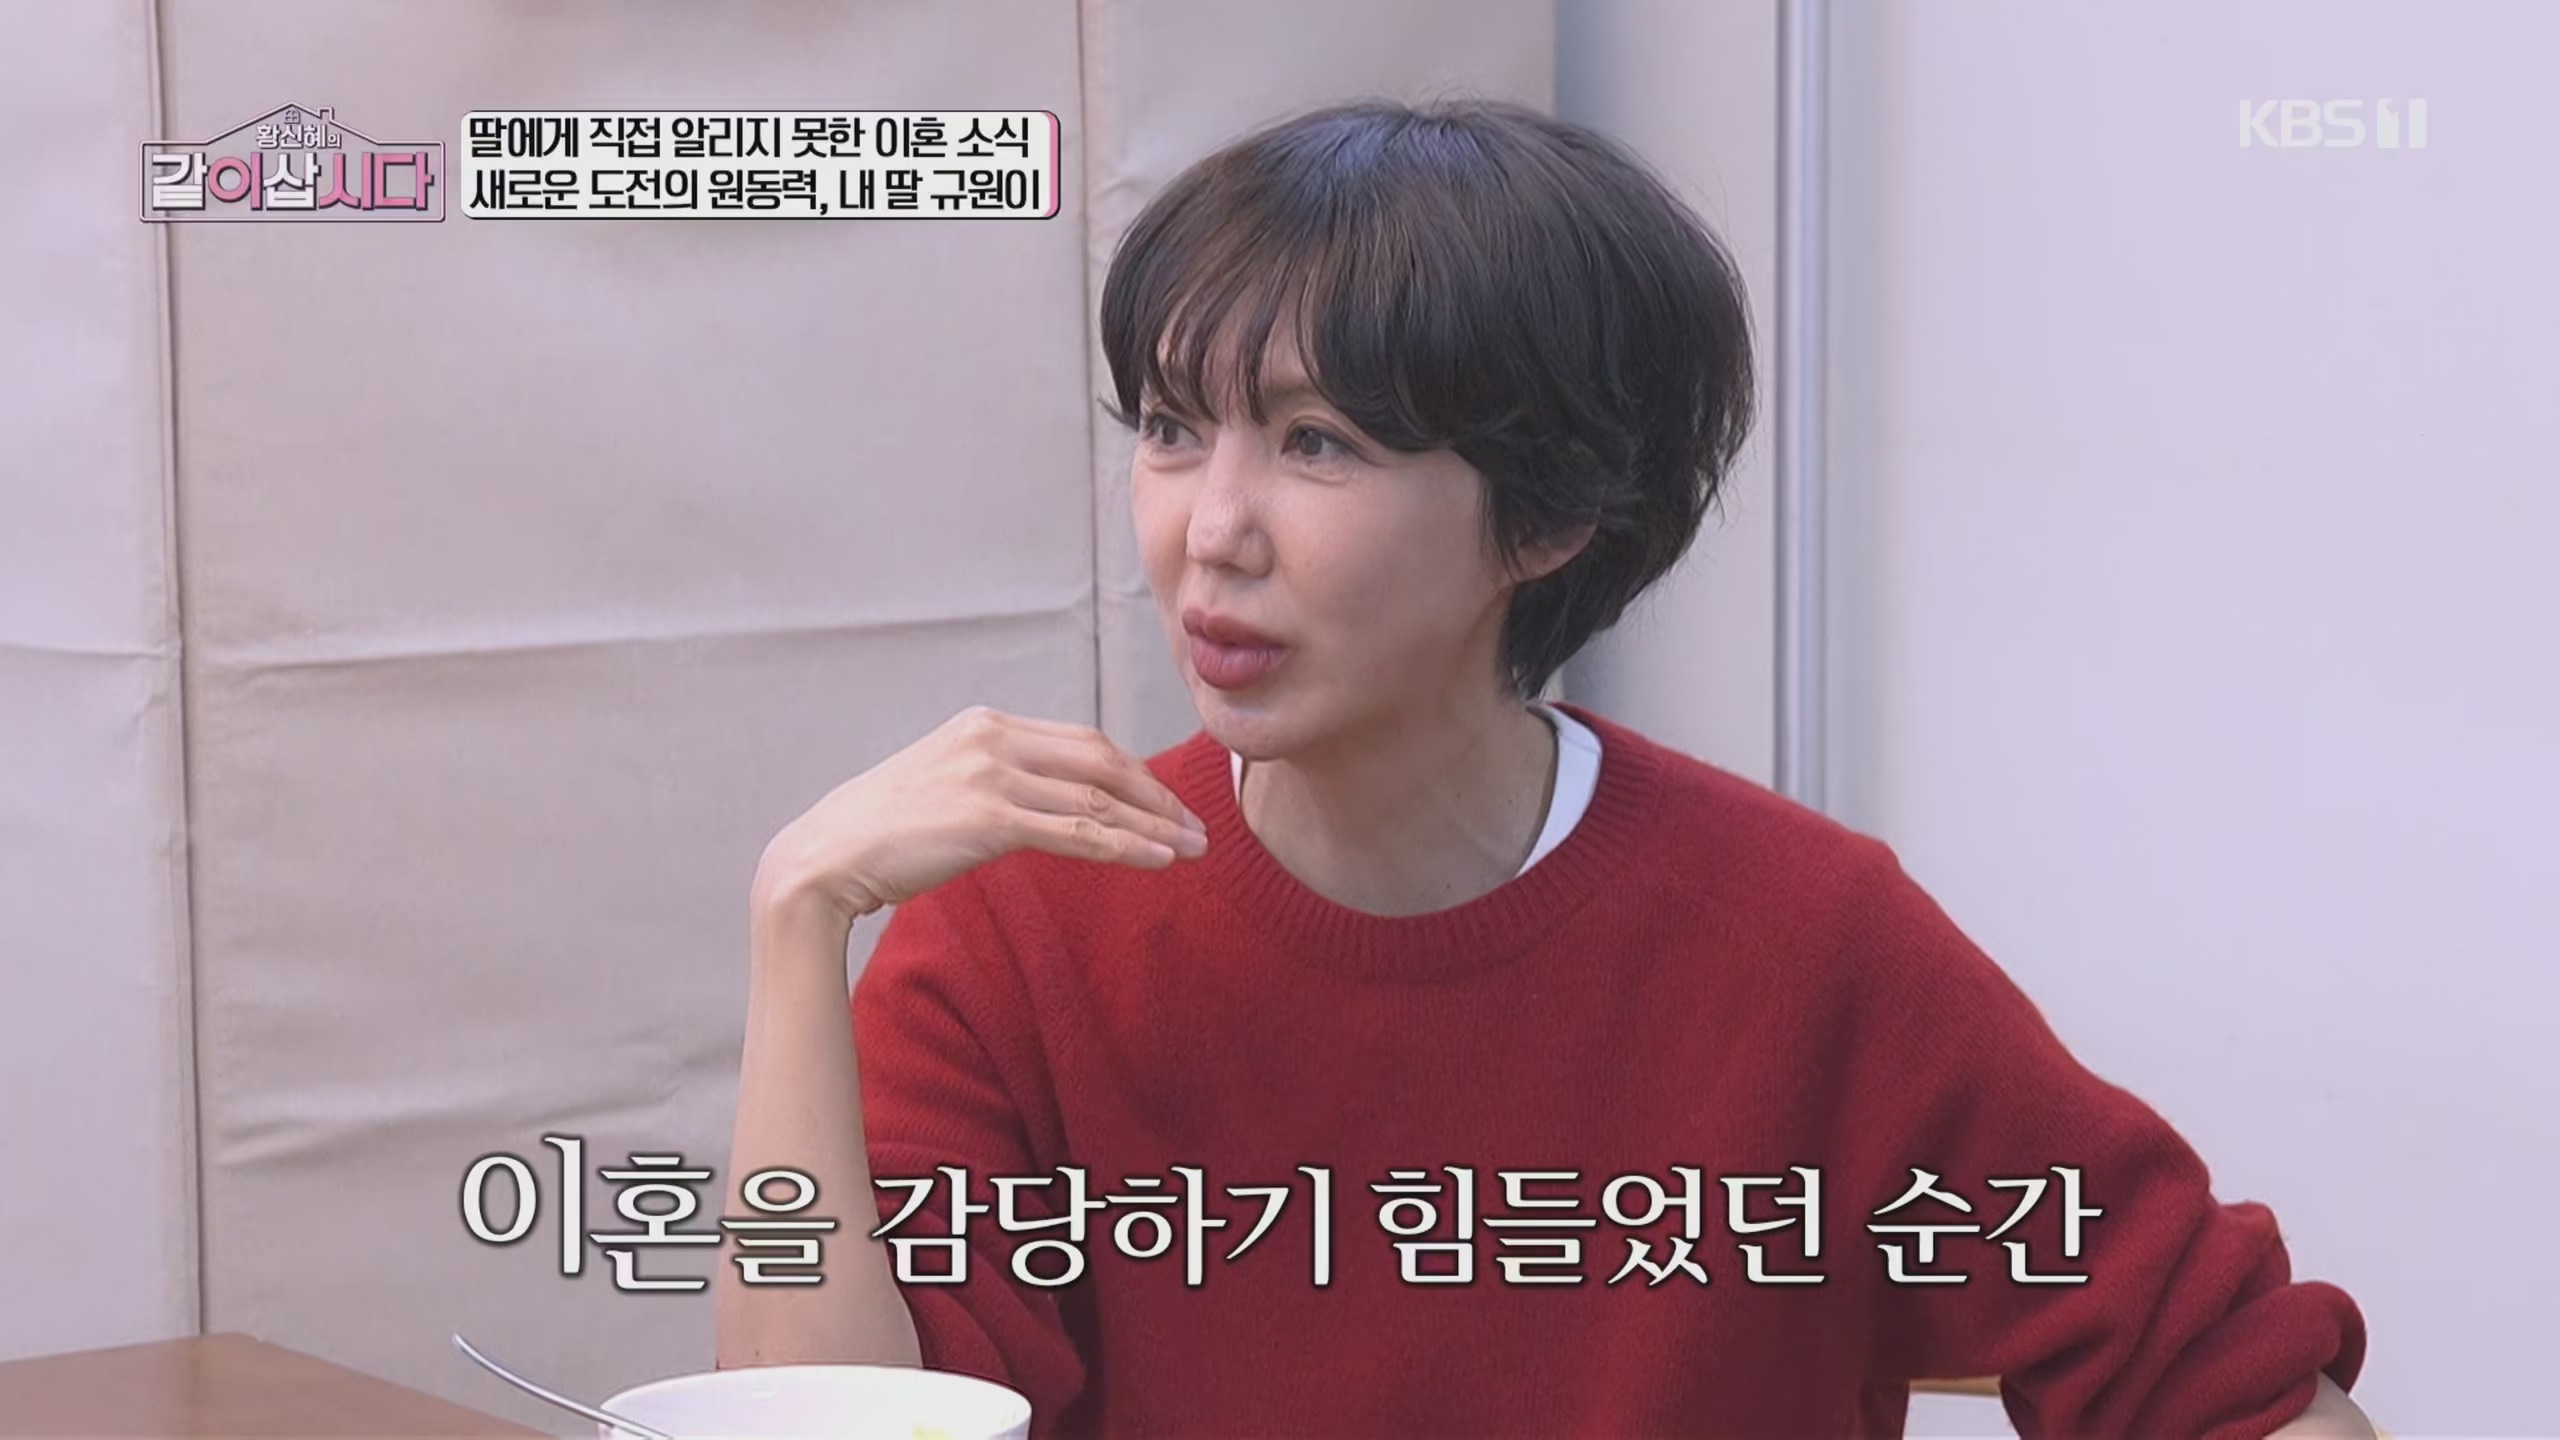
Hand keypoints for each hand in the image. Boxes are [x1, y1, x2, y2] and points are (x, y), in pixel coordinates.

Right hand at [753, 705, 1209, 924]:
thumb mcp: (943, 787)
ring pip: (1096, 798)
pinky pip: (1077, 832)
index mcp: (984, 724)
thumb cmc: (878, 834)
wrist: (823, 859)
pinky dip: (1125, 847)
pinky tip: (1157, 860)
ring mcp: (990, 775)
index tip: (1165, 801)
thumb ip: (994, 783)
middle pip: (1101, 761)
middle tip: (1197, 825)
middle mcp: (992, 738)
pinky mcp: (988, 818)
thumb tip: (1045, 805)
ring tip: (1192, 847)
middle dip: (1157, 794)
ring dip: (1153, 825)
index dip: (1133, 772)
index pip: (1082, 742)